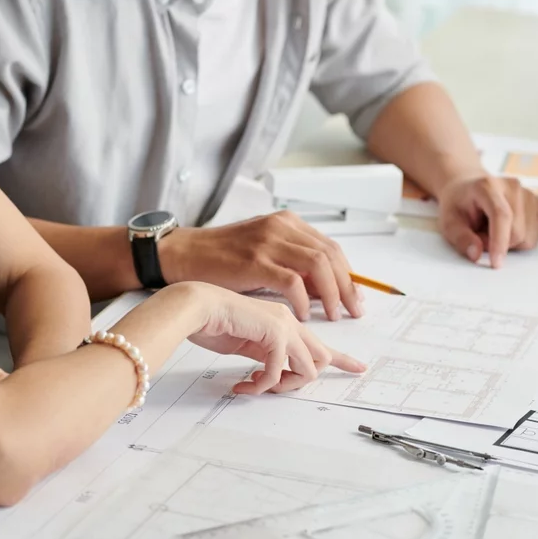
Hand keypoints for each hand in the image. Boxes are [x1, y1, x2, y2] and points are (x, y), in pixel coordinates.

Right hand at [159, 211, 363, 321]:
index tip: (355, 296)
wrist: (182, 255)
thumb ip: (292, 267)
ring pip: (318, 265)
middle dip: (347, 286)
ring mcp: (267, 242)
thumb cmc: (218, 261)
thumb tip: (322, 290)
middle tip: (353, 310)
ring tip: (333, 315)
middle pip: (330, 255)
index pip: (330, 247)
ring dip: (331, 293)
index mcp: (286, 223)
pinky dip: (303, 300)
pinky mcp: (254, 261)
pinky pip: (292, 281)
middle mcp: (280, 227)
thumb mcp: (262, 255)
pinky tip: (304, 315)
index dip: (347, 274)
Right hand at [179, 283, 366, 394]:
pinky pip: (279, 370)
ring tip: (254, 386)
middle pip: (320, 360)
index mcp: (284, 321)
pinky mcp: (273, 331)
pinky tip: (244, 384)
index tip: (359, 368)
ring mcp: (283, 324)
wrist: (193, 307)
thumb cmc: (212, 322)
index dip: (342, 359)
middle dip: (298, 382)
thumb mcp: (246, 345)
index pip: (320, 343)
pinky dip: (263, 384)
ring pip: (307, 368)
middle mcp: (289, 321)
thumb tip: (273, 375)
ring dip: (282, 385)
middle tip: (267, 388)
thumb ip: (265, 356)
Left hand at [437, 174, 537, 268]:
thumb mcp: (448, 222)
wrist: (469, 187)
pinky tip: (508, 228)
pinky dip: (521, 239)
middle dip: (499, 244)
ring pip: (529, 237)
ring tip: (493, 230)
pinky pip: (536, 235)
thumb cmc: (460, 204)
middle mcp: (512, 186)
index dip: (500, 242)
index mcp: (487, 186)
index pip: (501, 215)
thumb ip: (460, 238)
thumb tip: (476, 254)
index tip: (495, 262)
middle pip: (517, 232)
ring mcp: (528, 193)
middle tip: (481, 235)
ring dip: (510, 243)